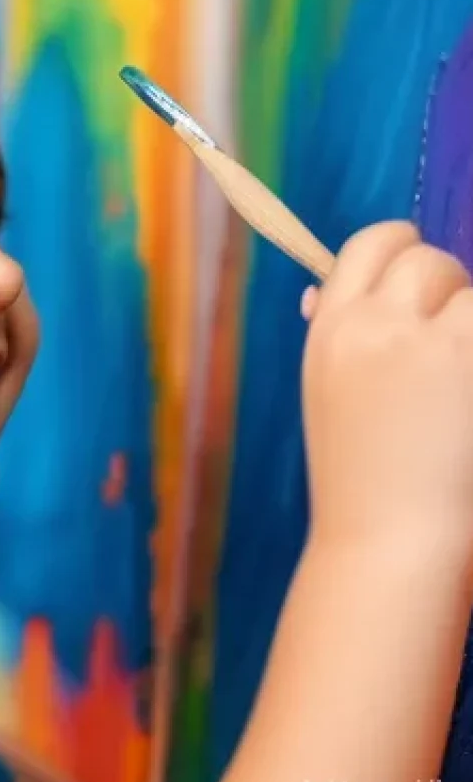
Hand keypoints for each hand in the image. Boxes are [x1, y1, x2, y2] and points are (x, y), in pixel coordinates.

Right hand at [301, 221, 472, 558]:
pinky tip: (464, 394)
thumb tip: (323, 290)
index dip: (403, 251)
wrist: (384, 538)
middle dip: (446, 289)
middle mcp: (372, 324)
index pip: (373, 242)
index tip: (420, 284)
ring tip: (458, 377)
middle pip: (428, 259)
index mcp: (330, 327)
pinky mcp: (470, 362)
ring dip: (470, 321)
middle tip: (448, 341)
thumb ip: (335, 334)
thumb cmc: (357, 473)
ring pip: (470, 290)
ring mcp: (427, 344)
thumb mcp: (325, 390)